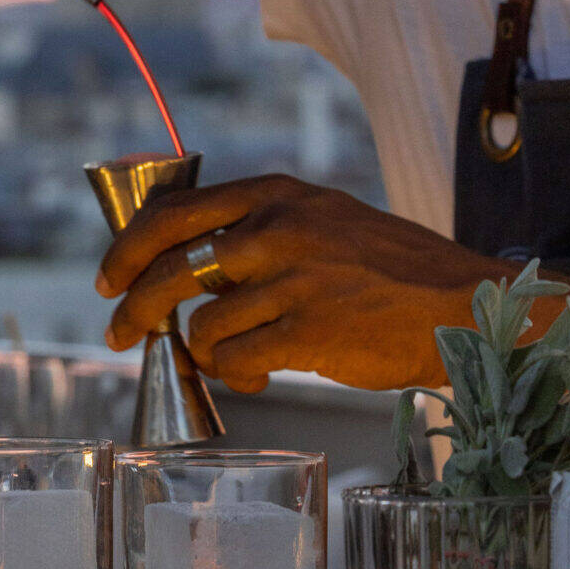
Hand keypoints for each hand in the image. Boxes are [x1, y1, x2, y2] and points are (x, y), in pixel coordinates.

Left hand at [95, 174, 494, 391]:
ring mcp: (292, 280)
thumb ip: (256, 231)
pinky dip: (234, 375)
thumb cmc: (387, 267)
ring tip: (226, 359)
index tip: (109, 278)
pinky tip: (257, 375)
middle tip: (120, 332)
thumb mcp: (318, 218)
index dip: (128, 248)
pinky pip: (236, 362)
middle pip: (170, 267)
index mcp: (274, 193)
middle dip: (134, 305)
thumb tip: (185, 265)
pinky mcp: (309, 332)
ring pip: (201, 324)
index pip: (172, 213)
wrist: (460, 304)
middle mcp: (276, 228)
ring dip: (200, 351)